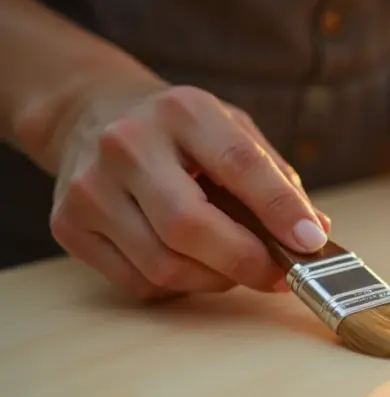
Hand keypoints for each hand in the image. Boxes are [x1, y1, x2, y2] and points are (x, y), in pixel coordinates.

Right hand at [50, 84, 330, 300]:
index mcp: (183, 112)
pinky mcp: (68, 224)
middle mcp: (128, 144)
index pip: (239, 164)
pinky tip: (193, 264)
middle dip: (246, 261)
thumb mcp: (233, 130)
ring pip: (164, 264)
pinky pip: (138, 282)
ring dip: (216, 279)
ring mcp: (90, 187)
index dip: (279, 209)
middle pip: (190, 226)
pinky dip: (179, 285)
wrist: (90, 113)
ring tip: (238, 266)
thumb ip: (276, 179)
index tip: (311, 242)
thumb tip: (315, 233)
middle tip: (281, 275)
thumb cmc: (180, 131)